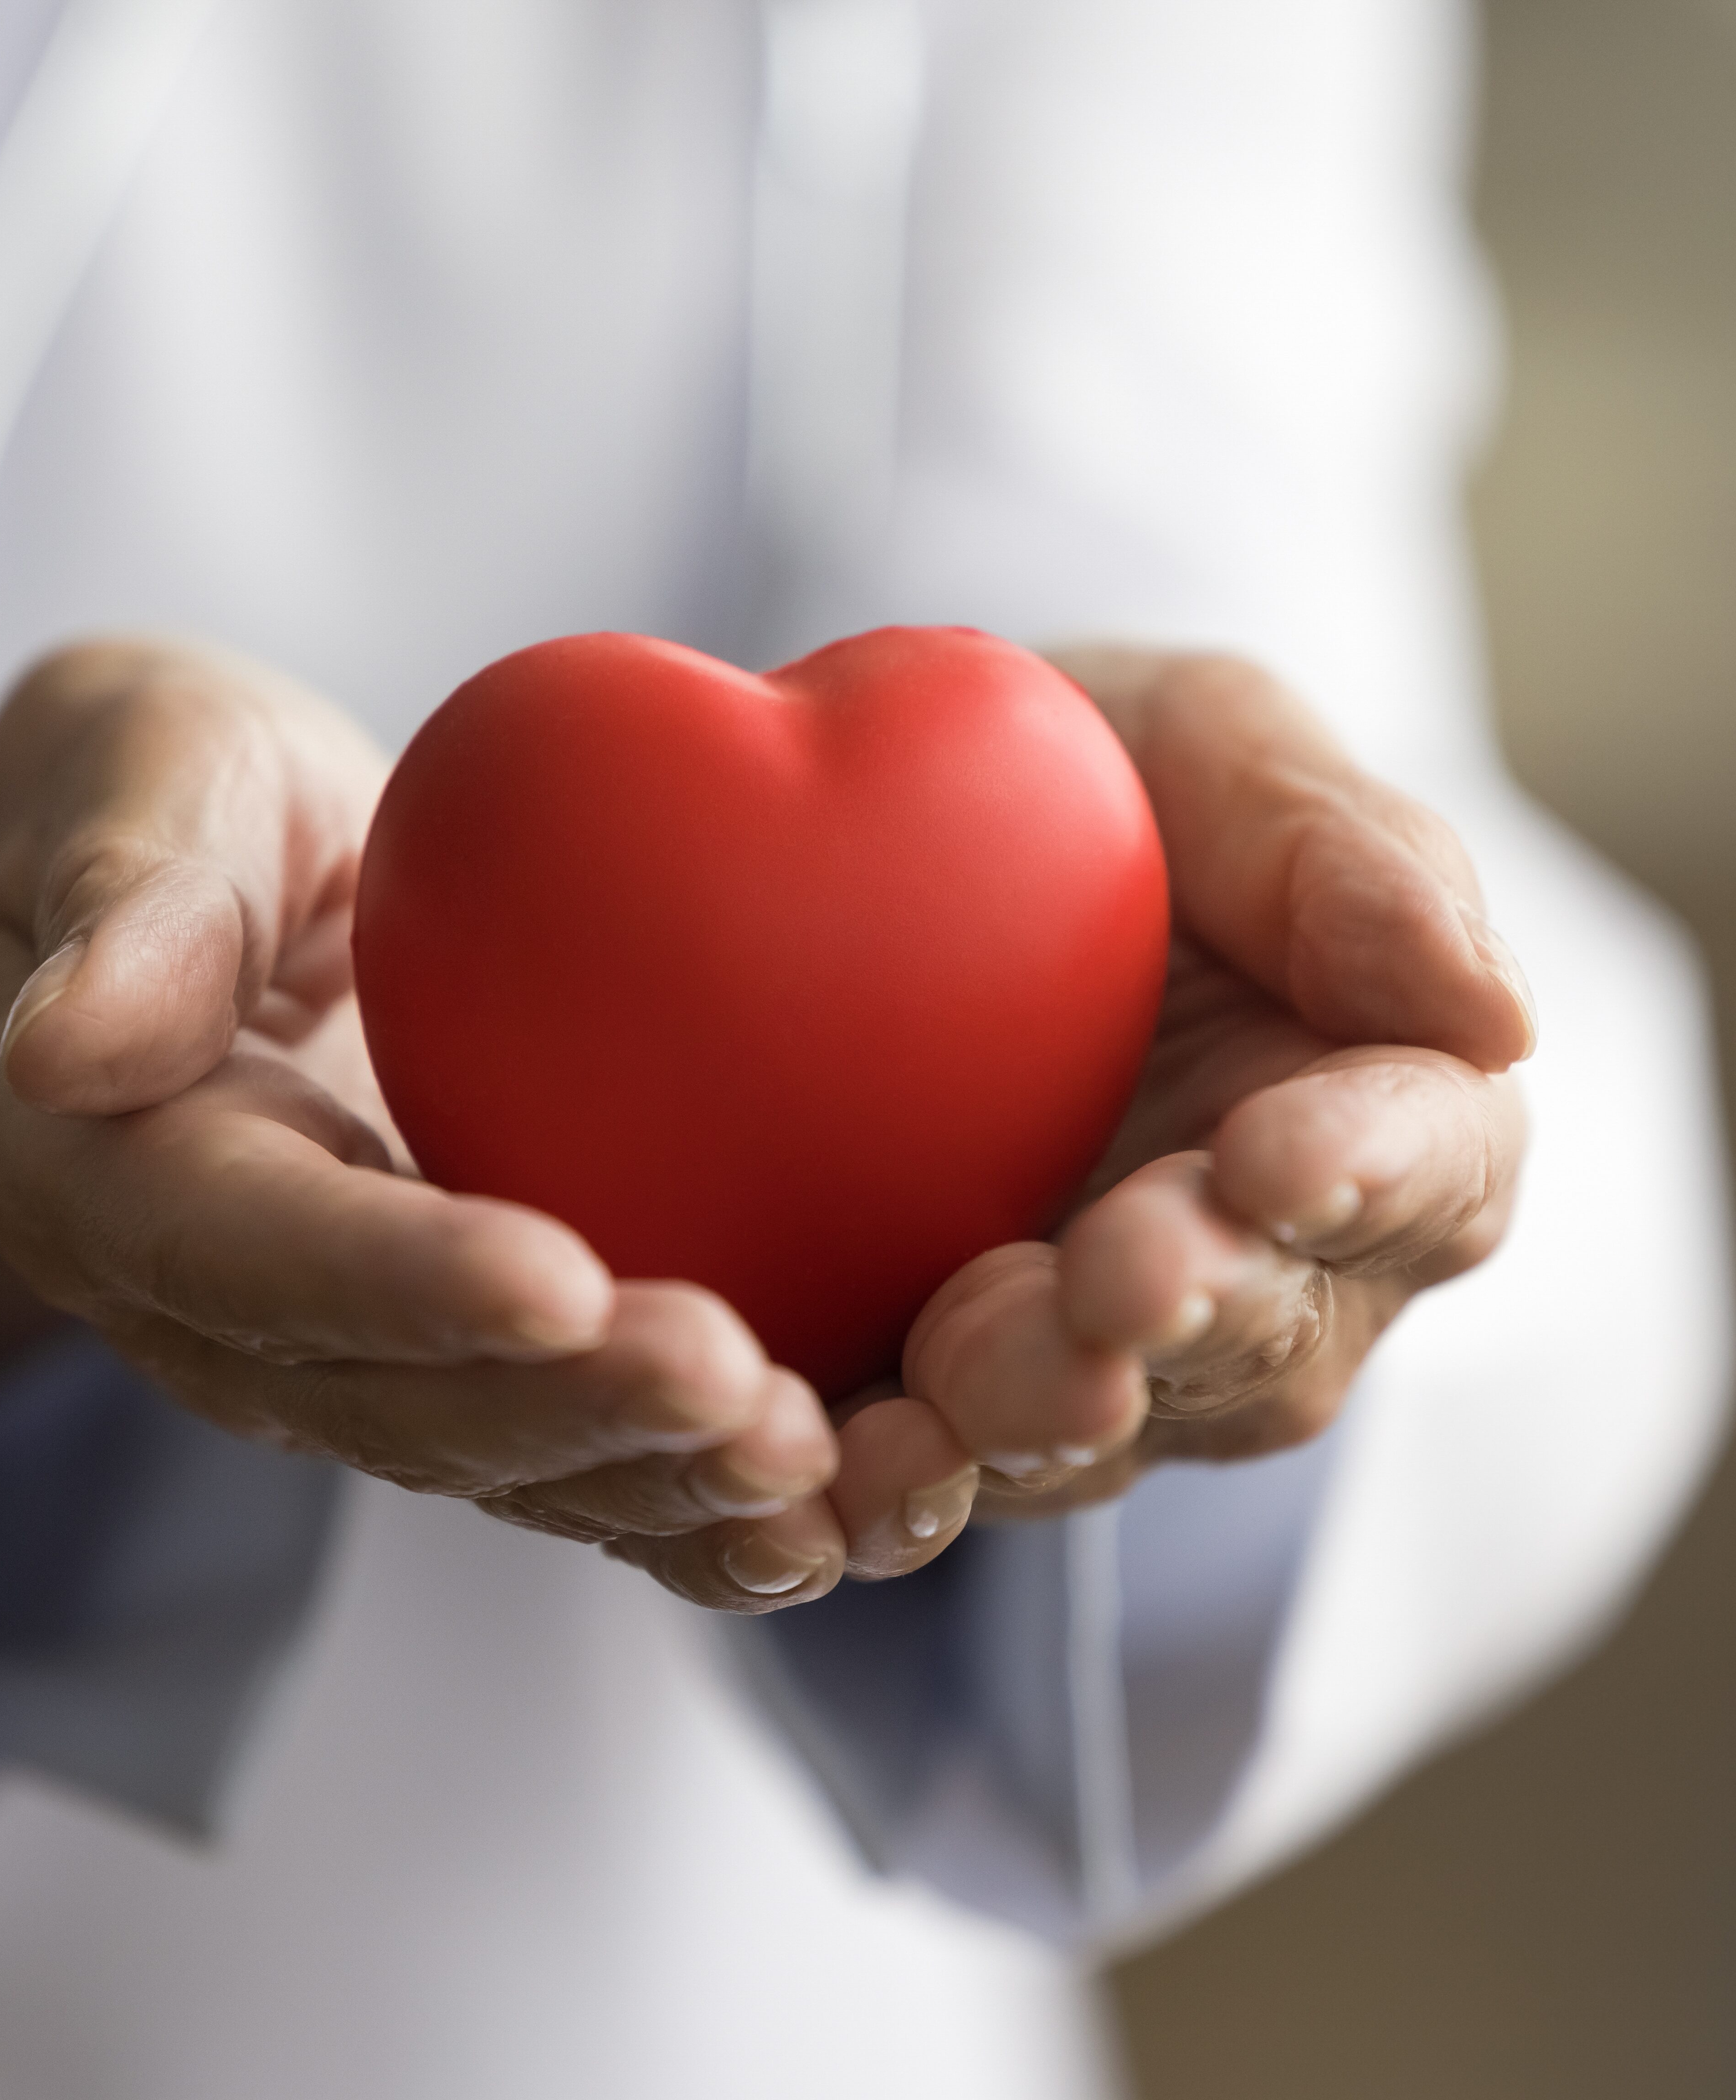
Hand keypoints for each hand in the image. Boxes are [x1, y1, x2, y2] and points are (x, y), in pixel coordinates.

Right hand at [0, 639, 865, 1613]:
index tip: (559, 1280)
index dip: (405, 1282)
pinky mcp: (460, 1350)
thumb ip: (122, 901)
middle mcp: (231, 1312)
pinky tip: (834, 1502)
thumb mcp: (135, 782)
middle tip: (747, 1396)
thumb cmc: (172, 790)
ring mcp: (354, 1352)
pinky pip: (571, 1447)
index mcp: (117, 1182)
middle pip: (401, 1403)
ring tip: (820, 1471)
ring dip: (660, 1483)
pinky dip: (692, 1493)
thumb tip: (62, 1046)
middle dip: (576, 1414)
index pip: (263, 1256)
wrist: (211, 885)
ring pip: (504, 1460)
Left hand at [858, 648, 1532, 1530]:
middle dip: (1194, 1310)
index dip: (1368, 1173)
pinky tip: (841, 1466)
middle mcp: (1256, 1261)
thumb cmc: (1092, 778)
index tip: (1278, 1152)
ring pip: (1109, 1427)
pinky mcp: (948, 1388)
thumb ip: (1347, 858)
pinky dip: (896, 1485)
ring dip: (1041, 1410)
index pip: (1427, 1167)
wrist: (899, 845)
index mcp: (1366, 1106)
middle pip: (1267, 1335)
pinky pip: (941, 1471)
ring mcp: (1101, 1343)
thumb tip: (1496, 1015)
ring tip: (962, 1376)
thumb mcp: (1204, 748)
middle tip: (1118, 1277)